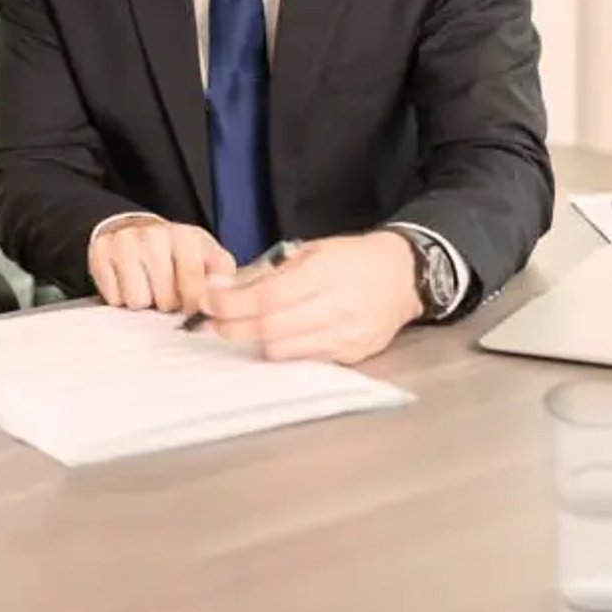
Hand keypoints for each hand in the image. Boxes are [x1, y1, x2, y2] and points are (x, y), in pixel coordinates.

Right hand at [90, 216, 236, 313]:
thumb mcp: (208, 256)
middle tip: (166, 288)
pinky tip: (130, 280)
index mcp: (187, 236)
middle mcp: (155, 235)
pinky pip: (114, 297)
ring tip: (149, 284)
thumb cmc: (175, 250)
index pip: (195, 287)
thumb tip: (225, 300)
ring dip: (144, 300)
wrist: (135, 228)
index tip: (192, 304)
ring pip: (137, 301)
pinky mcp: (101, 252)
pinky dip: (122, 296)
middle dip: (168, 302)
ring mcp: (125, 242)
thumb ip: (223, 278)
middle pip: (165, 300)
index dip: (194, 305)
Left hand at [202, 232, 422, 363]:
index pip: (266, 298)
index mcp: (324, 274)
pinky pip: (304, 360)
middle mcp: (336, 308)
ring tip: (239, 330)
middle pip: (269, 329)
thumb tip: (222, 287)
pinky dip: (282, 350)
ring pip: (283, 351)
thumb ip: (267, 272)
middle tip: (210, 323)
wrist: (404, 276)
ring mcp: (345, 337)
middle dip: (232, 328)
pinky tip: (274, 338)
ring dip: (254, 342)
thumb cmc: (353, 258)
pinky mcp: (352, 356)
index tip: (206, 302)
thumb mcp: (311, 251)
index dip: (230, 304)